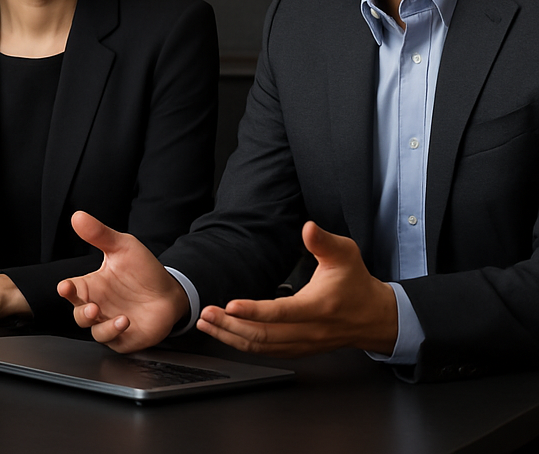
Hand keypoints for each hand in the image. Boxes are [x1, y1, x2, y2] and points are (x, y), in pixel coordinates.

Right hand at [56, 211, 188, 352]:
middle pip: (79, 315)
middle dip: (82, 313)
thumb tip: (78, 216)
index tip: (65, 287)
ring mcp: (110, 323)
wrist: (170, 291)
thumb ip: (100, 234)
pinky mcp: (124, 337)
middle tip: (92, 307)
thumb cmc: (143, 269)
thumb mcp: (123, 246)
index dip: (66, 290)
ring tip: (118, 316)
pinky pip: (113, 340)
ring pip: (94, 331)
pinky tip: (125, 320)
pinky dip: (116, 332)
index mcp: (93, 285)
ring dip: (101, 326)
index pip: (72, 290)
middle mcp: (99, 306)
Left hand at [196, 221, 397, 356]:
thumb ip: (324, 241)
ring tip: (207, 324)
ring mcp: (303, 344)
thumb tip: (308, 227)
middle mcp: (309, 331)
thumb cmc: (356, 283)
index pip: (282, 313)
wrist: (374, 316)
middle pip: (265, 336)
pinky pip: (267, 352)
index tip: (231, 305)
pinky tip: (226, 334)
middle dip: (231, 326)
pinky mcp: (298, 349)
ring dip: (231, 337)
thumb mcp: (346, 254)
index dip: (255, 312)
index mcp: (319, 307)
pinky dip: (243, 345)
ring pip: (262, 348)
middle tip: (206, 313)